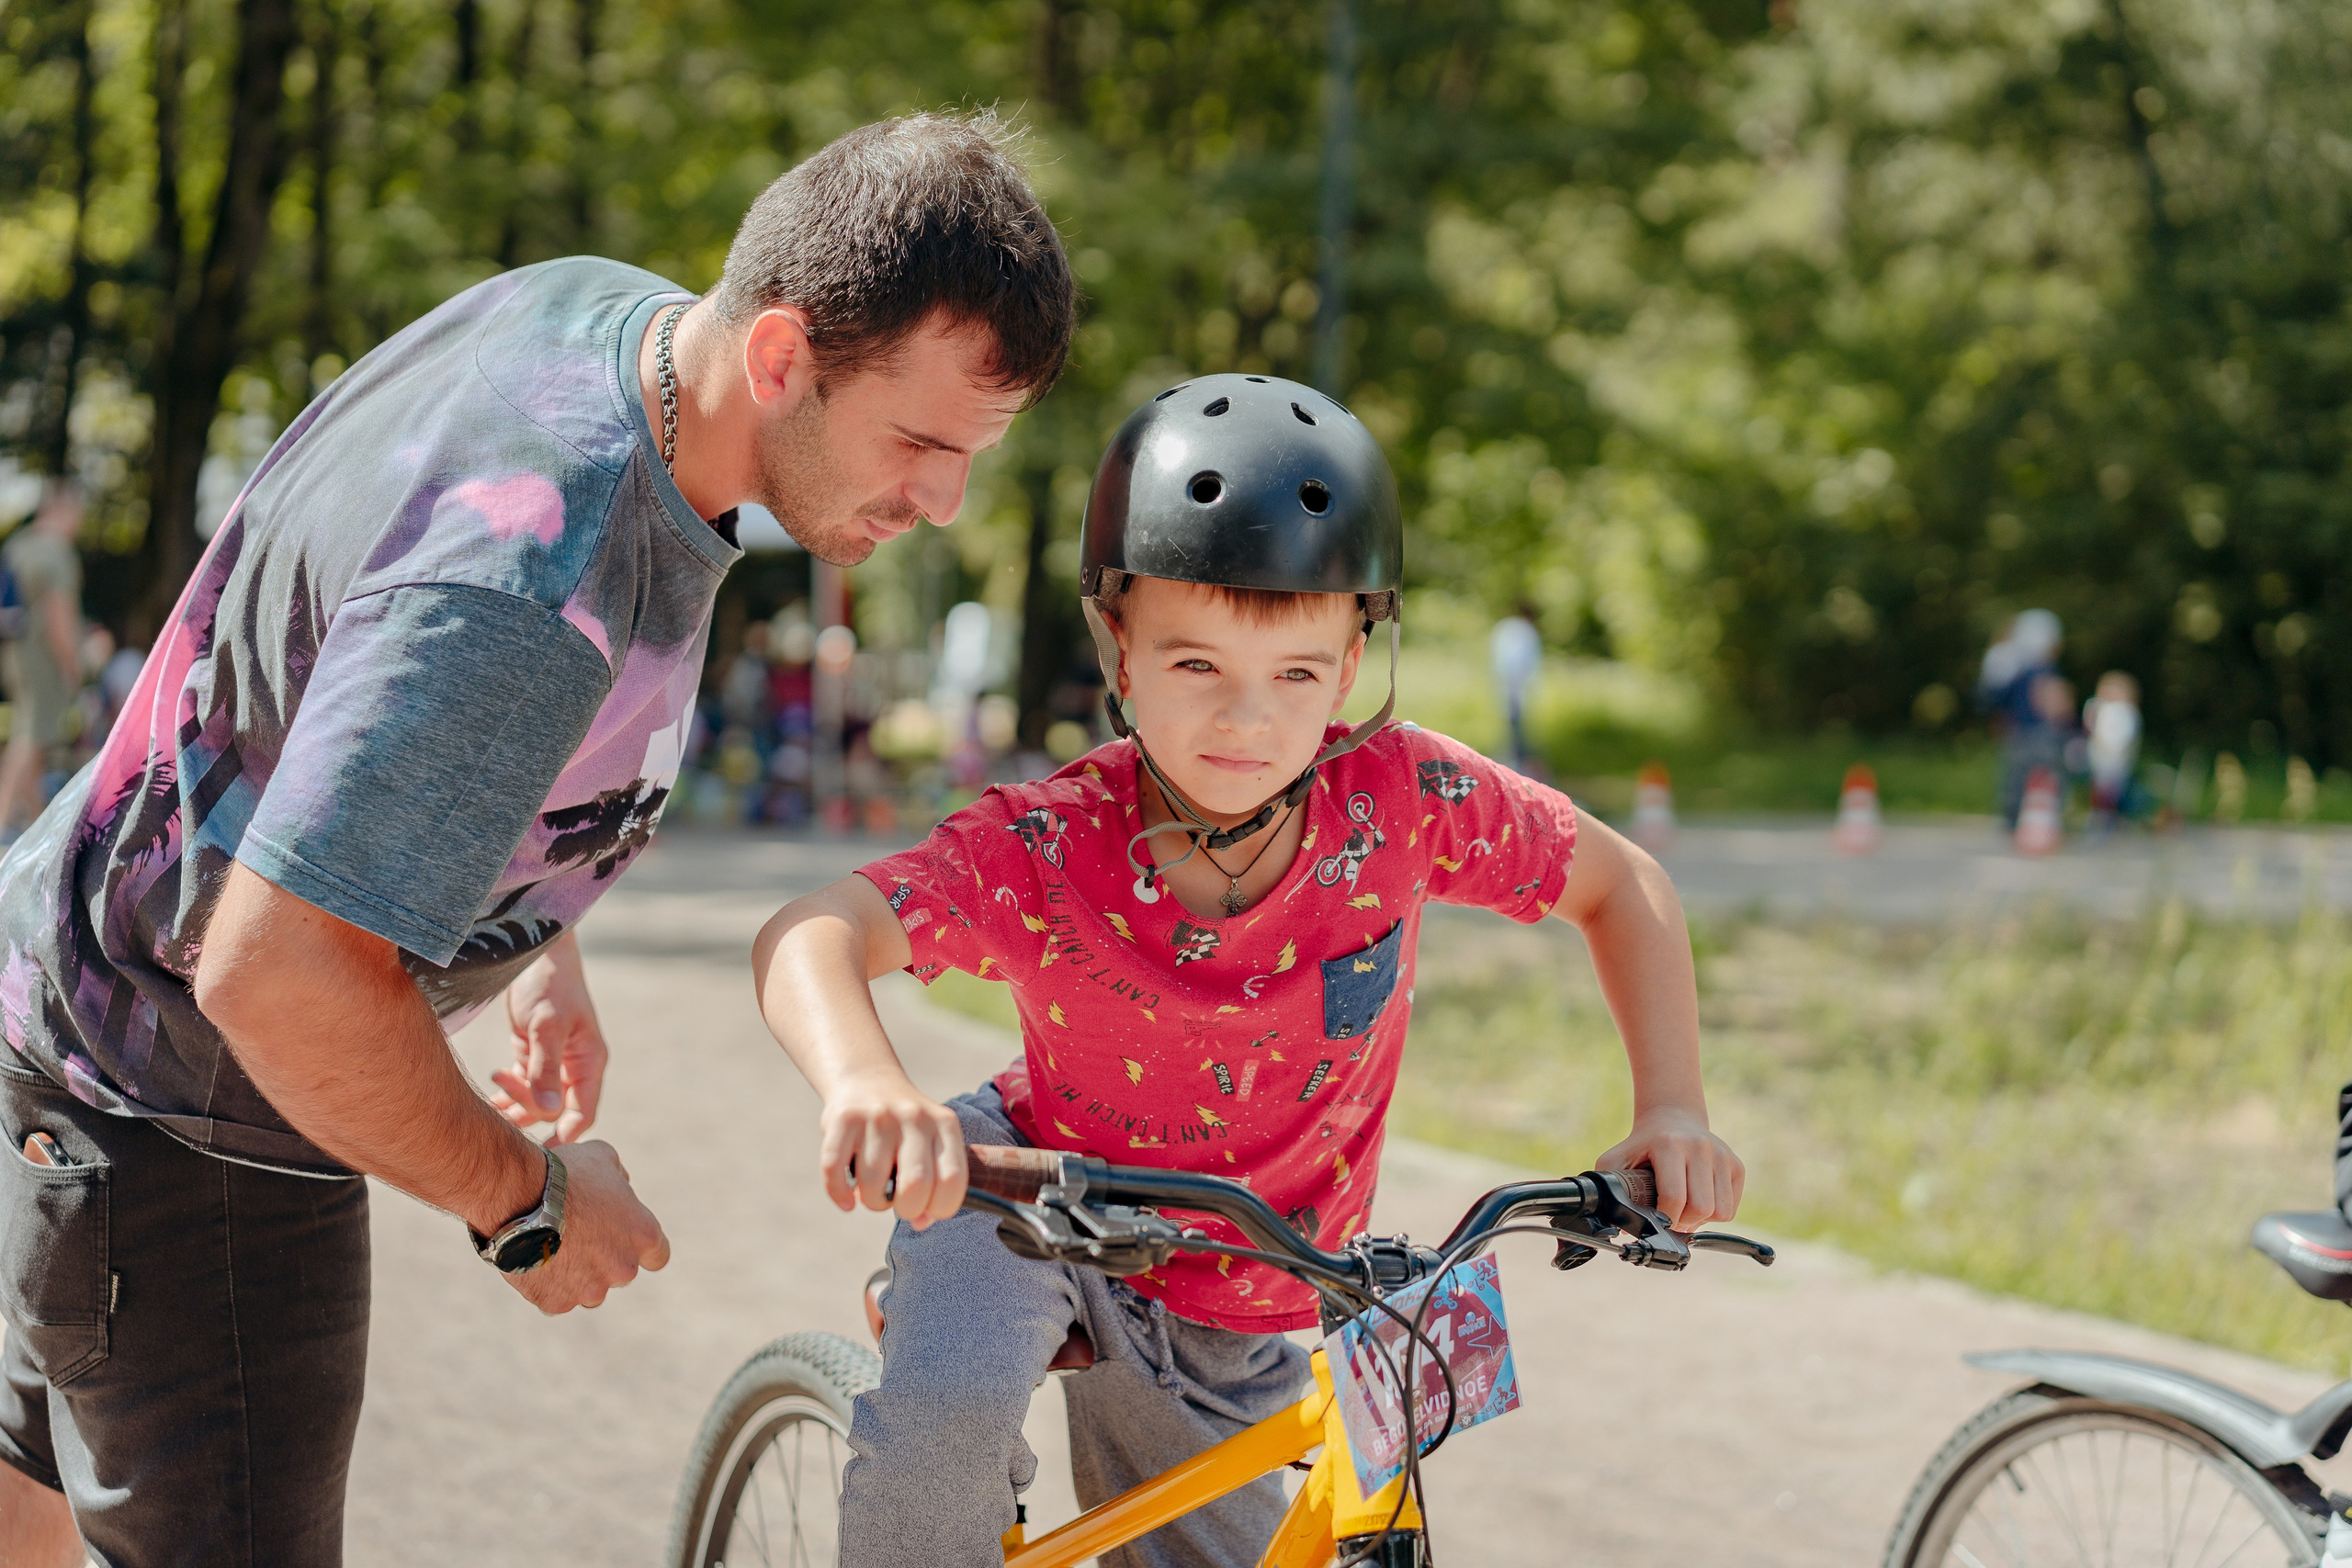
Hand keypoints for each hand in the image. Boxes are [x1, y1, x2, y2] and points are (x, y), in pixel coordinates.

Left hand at [490, 936, 605, 1144]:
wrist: (534, 951)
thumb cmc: (549, 983)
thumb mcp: (546, 1026)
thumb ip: (545, 1070)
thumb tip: (551, 1114)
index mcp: (589, 1062)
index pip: (583, 1113)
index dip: (565, 1137)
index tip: (541, 1155)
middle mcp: (574, 1067)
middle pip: (556, 1112)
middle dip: (530, 1117)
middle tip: (500, 1115)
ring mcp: (553, 1062)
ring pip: (537, 1103)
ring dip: (515, 1105)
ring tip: (493, 1089)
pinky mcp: (533, 1054)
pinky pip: (523, 1087)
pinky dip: (507, 1094)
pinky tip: (490, 1088)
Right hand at [504, 1139, 669, 1313]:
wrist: (518, 1197)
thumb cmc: (564, 1173)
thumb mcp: (603, 1159)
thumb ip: (619, 1179)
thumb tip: (621, 1188)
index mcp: (644, 1235)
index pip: (658, 1255)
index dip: (641, 1248)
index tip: (624, 1240)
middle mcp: (624, 1268)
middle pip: (621, 1272)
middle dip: (604, 1259)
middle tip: (577, 1238)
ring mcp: (591, 1290)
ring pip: (589, 1290)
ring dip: (577, 1276)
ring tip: (552, 1248)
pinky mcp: (557, 1303)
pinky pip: (556, 1299)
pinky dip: (547, 1285)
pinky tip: (534, 1260)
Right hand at [819, 1073, 966, 1229]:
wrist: (868, 1079)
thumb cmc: (904, 1128)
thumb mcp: (930, 1143)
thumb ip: (934, 1183)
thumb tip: (921, 1222)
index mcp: (945, 1125)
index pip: (953, 1180)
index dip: (941, 1208)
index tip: (927, 1210)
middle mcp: (914, 1117)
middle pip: (916, 1185)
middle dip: (906, 1210)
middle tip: (899, 1205)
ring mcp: (878, 1115)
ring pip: (873, 1183)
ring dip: (872, 1202)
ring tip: (873, 1192)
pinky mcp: (844, 1117)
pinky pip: (835, 1170)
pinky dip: (839, 1194)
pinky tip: (847, 1201)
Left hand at [1596, 1107, 1743, 1231]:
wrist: (1672, 1119)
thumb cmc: (1641, 1146)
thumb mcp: (1616, 1160)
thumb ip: (1610, 1188)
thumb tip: (1618, 1224)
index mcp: (1669, 1145)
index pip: (1674, 1197)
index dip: (1665, 1219)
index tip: (1656, 1219)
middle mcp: (1701, 1147)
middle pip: (1701, 1208)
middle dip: (1683, 1222)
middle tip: (1670, 1216)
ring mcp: (1722, 1155)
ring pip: (1720, 1212)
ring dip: (1700, 1220)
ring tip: (1684, 1209)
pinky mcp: (1736, 1165)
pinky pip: (1730, 1208)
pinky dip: (1714, 1214)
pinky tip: (1698, 1200)